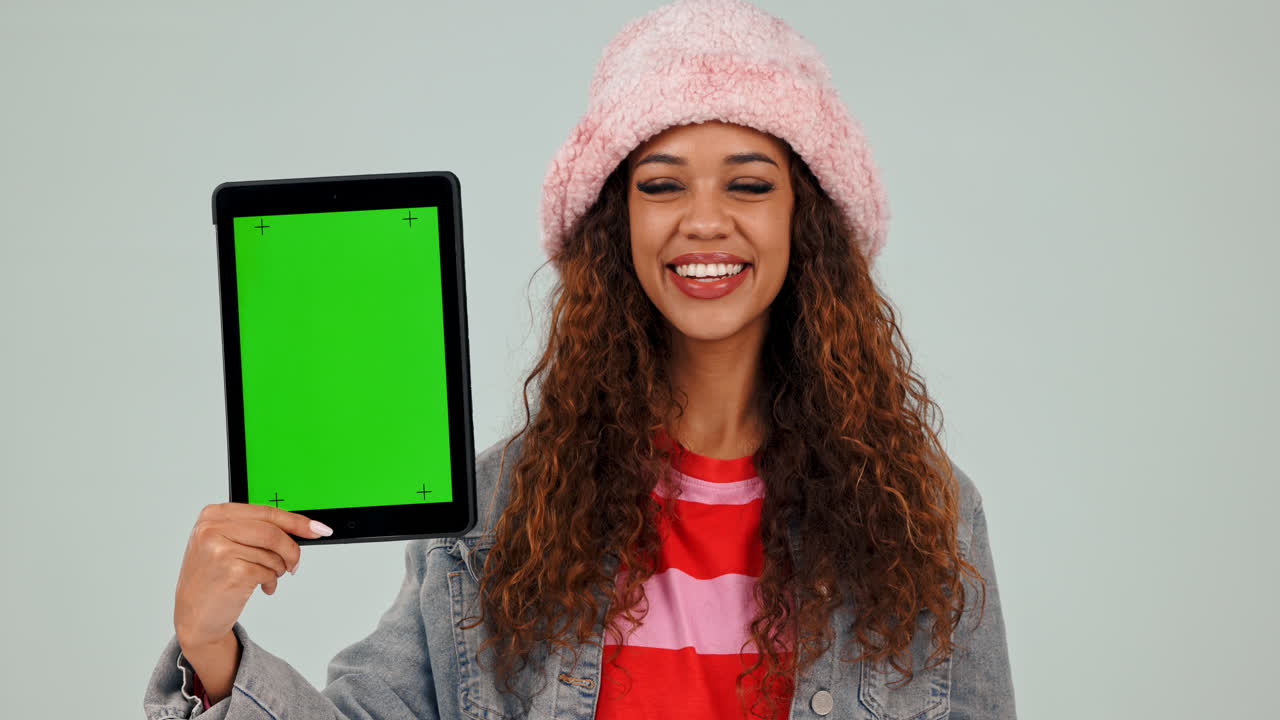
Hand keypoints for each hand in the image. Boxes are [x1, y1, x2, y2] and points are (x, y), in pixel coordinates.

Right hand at [173, 502, 330, 647]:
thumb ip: (255, 530)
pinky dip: (271, 582)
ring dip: (278, 569)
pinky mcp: (231, 571)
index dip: (297, 521)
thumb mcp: (226, 544)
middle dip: (292, 550)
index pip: (266, 512)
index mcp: (213, 515)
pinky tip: (261, 588)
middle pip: (273, 532)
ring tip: (266, 577)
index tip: (319, 529)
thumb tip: (302, 527)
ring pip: (273, 554)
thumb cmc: (214, 578)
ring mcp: (220, 549)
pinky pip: (268, 572)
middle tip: (295, 564)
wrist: (194, 616)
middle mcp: (212, 529)